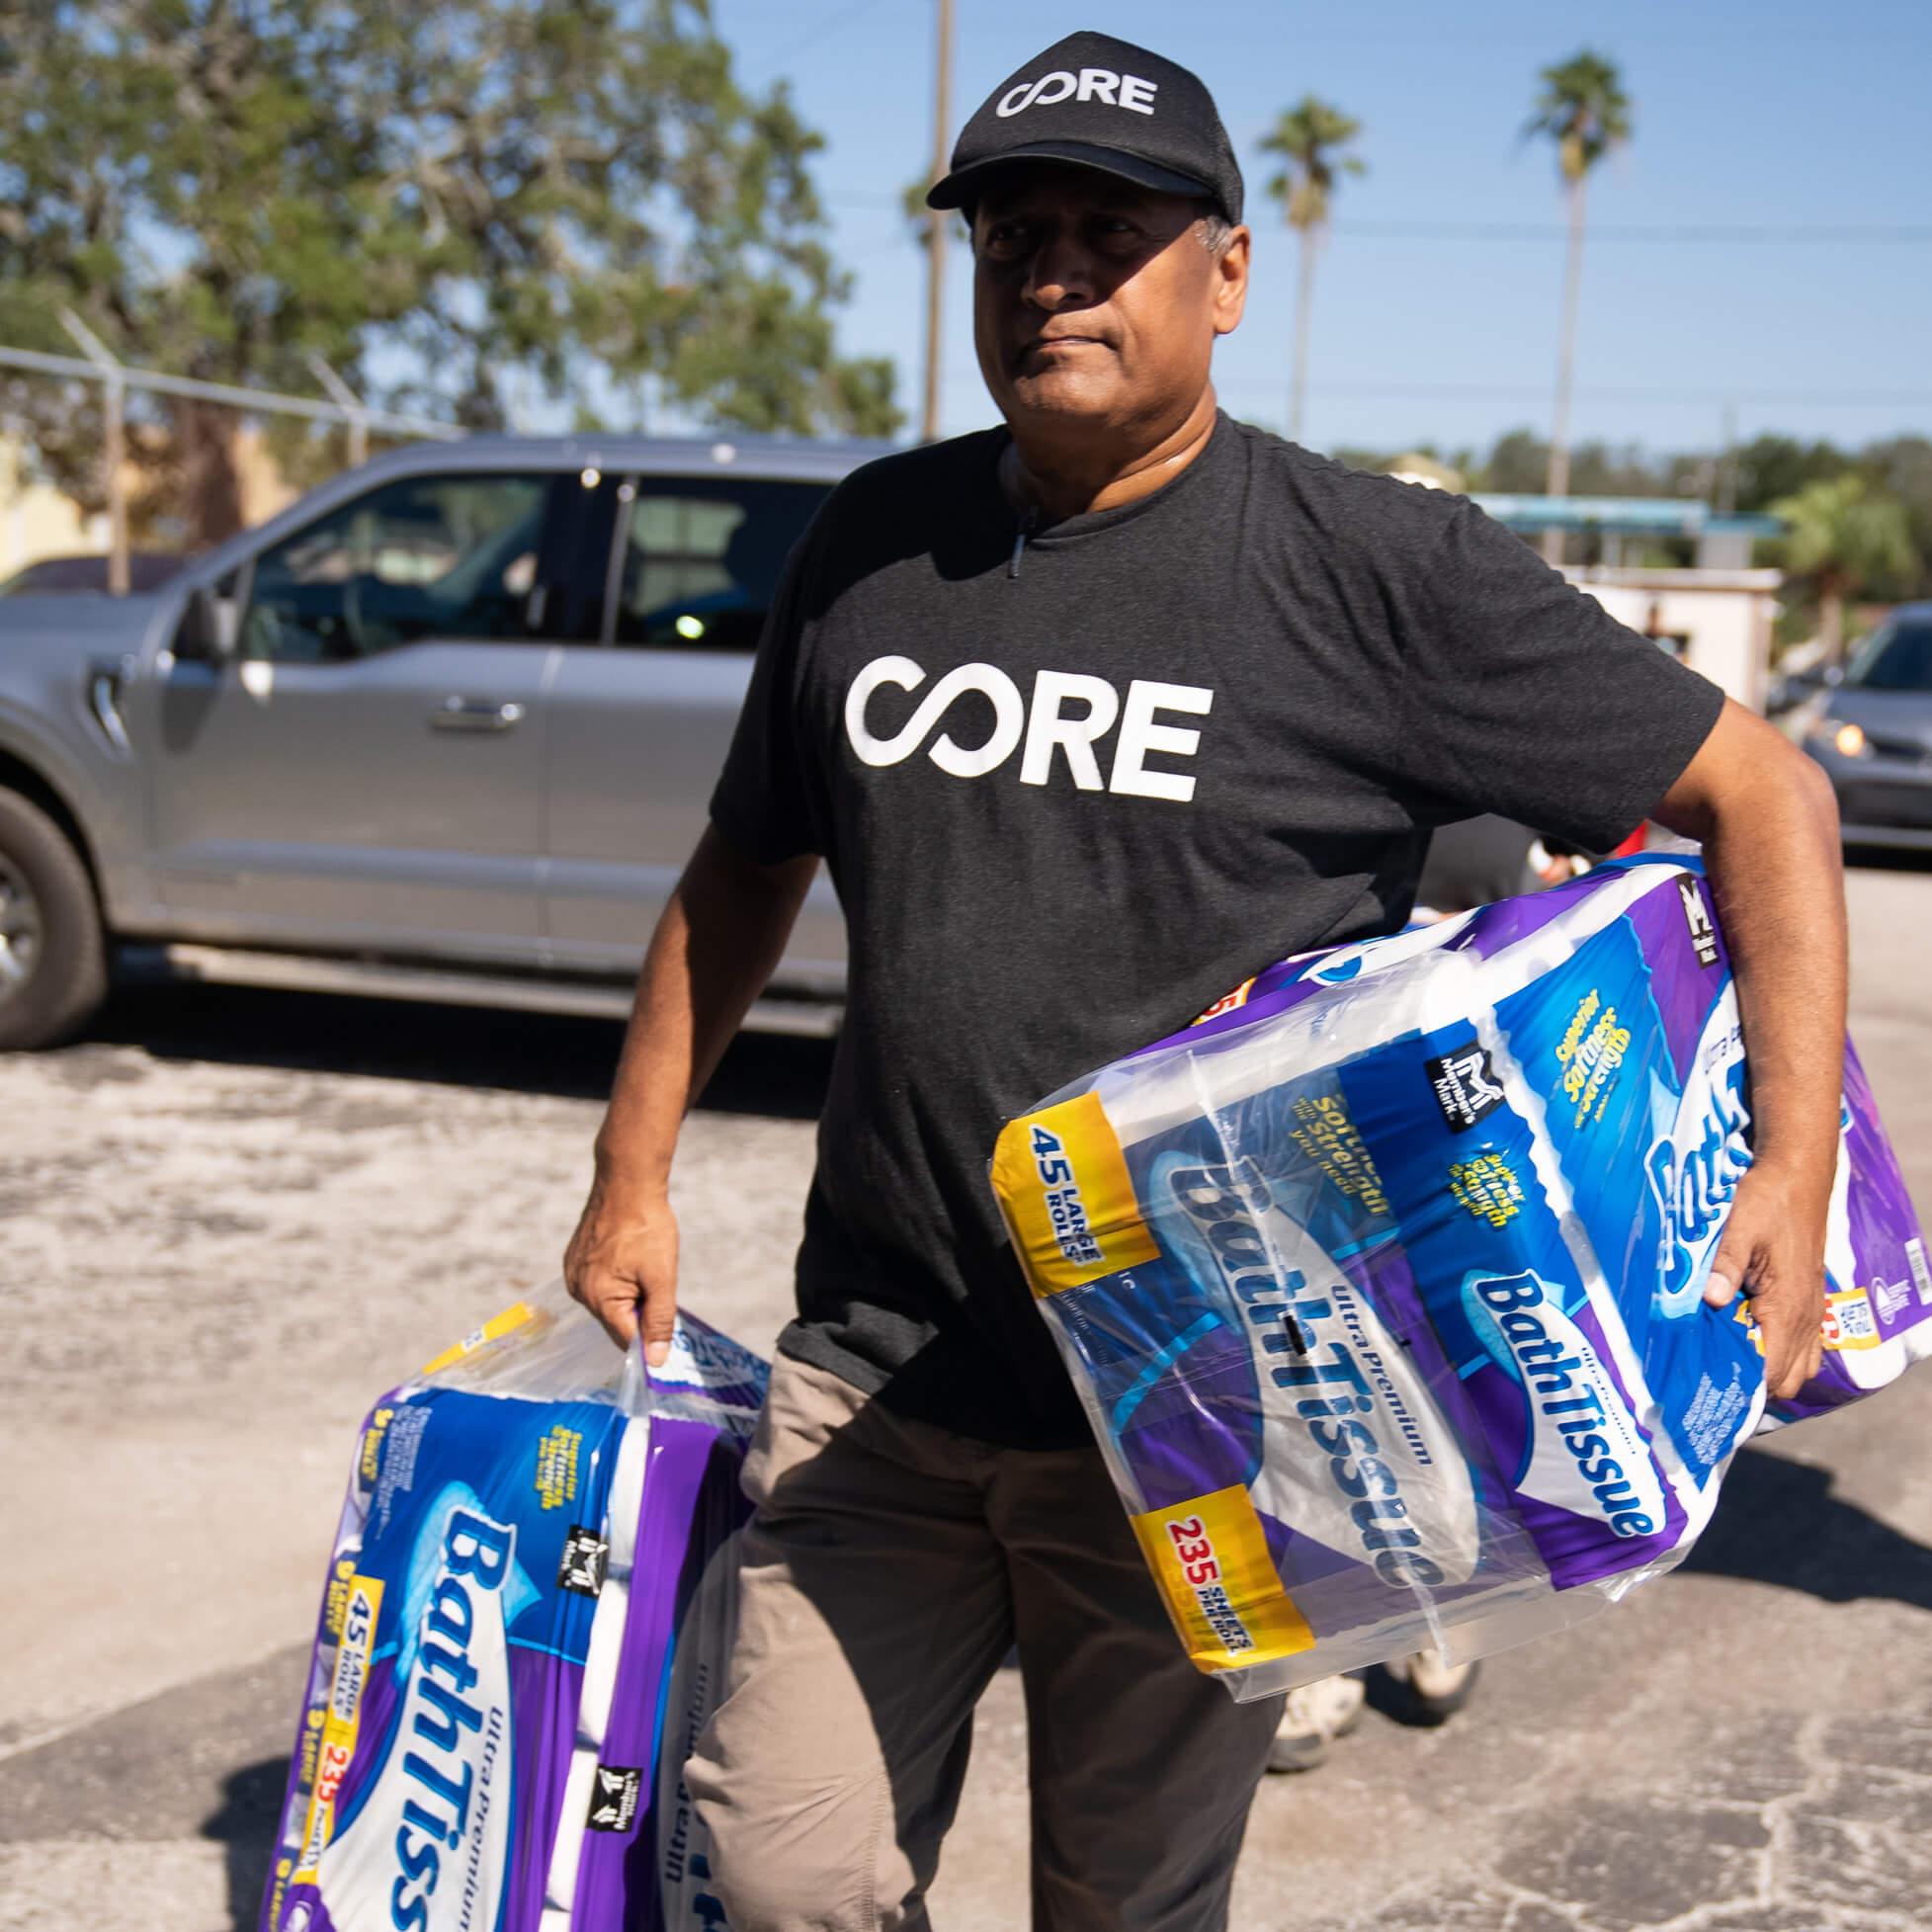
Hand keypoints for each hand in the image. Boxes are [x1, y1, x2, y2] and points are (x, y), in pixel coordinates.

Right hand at [564, 1170, 678, 1363]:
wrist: (627, 1182)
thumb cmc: (647, 1226)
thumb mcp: (662, 1276)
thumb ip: (660, 1320)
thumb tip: (656, 1361)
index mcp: (598, 1297)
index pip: (624, 1340)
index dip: (649, 1342)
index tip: (668, 1336)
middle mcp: (579, 1290)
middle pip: (615, 1322)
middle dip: (639, 1312)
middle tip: (657, 1284)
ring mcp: (573, 1274)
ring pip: (607, 1303)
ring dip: (629, 1295)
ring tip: (643, 1265)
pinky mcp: (574, 1261)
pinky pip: (598, 1284)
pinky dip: (616, 1280)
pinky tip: (629, 1258)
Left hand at [1702, 1158, 1828, 1399]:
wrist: (1798, 1180)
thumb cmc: (1766, 1202)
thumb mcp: (1740, 1229)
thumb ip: (1726, 1265)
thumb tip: (1711, 1299)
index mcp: (1787, 1307)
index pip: (1772, 1372)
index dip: (1745, 1387)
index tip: (1710, 1386)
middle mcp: (1807, 1318)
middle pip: (1787, 1381)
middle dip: (1755, 1385)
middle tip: (1714, 1373)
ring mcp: (1813, 1313)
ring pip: (1800, 1368)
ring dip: (1771, 1371)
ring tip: (1731, 1359)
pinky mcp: (1810, 1303)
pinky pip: (1806, 1348)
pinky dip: (1784, 1355)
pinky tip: (1752, 1339)